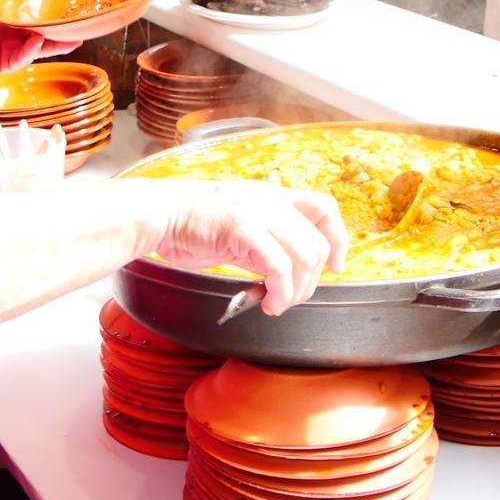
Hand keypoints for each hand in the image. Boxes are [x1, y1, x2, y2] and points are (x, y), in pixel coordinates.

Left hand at [0, 0, 66, 78]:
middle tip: (79, 18)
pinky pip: (25, 56)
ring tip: (73, 35)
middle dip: (61, 23)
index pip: (36, 0)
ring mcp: (8, 43)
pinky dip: (33, 50)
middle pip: (43, 24)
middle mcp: (10, 24)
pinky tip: (39, 41)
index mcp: (6, 3)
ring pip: (40, 43)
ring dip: (57, 40)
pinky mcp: (4, 60)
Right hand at [153, 182, 349, 313]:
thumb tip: (284, 273)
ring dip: (297, 291)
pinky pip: (280, 268)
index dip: (339, 238)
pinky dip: (281, 292)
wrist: (160, 215)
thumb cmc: (192, 225)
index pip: (325, 207)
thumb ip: (266, 242)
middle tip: (291, 298)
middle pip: (318, 243)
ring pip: (305, 258)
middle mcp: (272, 201)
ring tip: (278, 304)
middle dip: (312, 280)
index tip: (336, 266)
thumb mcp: (240, 227)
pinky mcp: (244, 229)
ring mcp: (259, 213)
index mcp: (274, 196)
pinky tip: (269, 303)